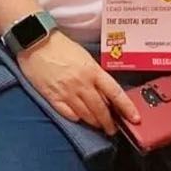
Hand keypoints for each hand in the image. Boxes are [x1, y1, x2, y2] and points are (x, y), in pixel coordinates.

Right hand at [15, 30, 140, 132]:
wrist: (35, 41)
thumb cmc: (60, 45)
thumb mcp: (84, 57)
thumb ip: (94, 74)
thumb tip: (103, 91)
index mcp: (93, 71)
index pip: (115, 93)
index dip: (127, 108)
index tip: (135, 119)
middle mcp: (82, 84)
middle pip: (101, 109)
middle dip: (109, 123)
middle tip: (112, 130)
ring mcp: (67, 92)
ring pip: (86, 114)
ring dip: (94, 122)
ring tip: (97, 126)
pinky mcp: (52, 97)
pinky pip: (68, 113)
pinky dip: (76, 118)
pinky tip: (78, 118)